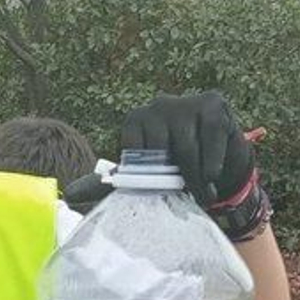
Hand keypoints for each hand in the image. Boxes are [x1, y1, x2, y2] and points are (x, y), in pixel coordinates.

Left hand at [120, 91, 271, 241]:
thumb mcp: (149, 175)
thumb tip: (78, 192)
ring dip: (196, 179)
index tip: (155, 190)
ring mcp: (185, 102)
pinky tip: (212, 177)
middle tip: (184, 198)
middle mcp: (157, 106)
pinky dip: (212, 165)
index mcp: (136, 120)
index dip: (144, 174)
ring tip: (203, 196)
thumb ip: (119, 181)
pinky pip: (210, 143)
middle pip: (159, 150)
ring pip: (186, 149)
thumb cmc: (179, 166)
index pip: (132, 149)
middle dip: (172, 180)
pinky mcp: (213, 103)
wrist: (220, 154)